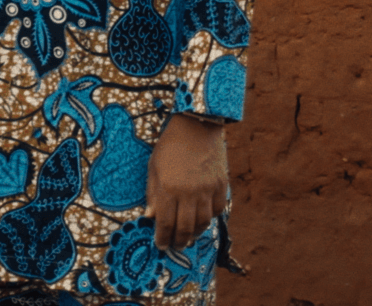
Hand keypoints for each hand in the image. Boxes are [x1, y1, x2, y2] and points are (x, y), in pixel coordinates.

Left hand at [143, 114, 228, 251]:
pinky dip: (209, 218)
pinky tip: (202, 219)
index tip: (160, 245)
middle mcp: (189, 193)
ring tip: (188, 236)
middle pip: (185, 228)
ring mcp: (207, 190)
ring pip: (203, 223)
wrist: (196, 126)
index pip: (165, 223)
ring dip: (195, 234)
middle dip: (178, 241)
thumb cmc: (170, 146)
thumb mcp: (154, 168)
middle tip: (174, 245)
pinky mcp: (221, 186)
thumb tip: (150, 217)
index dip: (162, 238)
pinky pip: (217, 210)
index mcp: (169, 188)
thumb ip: (152, 194)